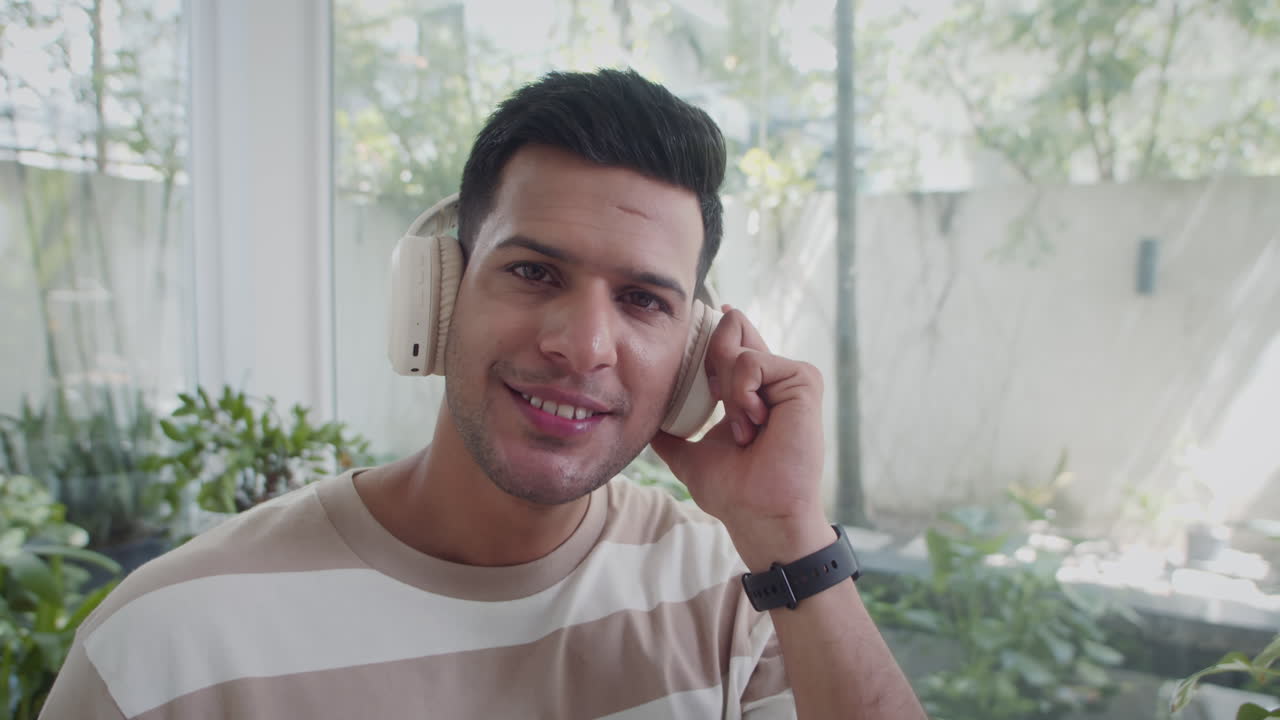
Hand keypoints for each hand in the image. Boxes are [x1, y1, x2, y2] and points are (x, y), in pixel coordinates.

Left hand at [650, 306, 832, 564]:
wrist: (759, 513)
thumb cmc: (734, 492)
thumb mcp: (690, 456)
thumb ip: (672, 435)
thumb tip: (646, 426)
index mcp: (752, 391)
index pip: (734, 341)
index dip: (720, 327)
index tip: (711, 312)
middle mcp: (773, 379)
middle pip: (736, 328)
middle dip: (712, 357)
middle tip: (717, 399)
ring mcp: (790, 378)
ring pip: (739, 351)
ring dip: (729, 395)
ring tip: (744, 432)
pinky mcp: (803, 379)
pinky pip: (753, 362)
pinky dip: (741, 393)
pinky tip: (754, 425)